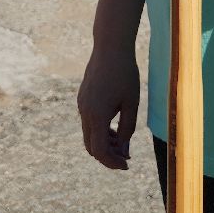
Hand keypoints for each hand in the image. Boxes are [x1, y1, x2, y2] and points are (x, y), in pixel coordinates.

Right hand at [77, 46, 138, 170]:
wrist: (110, 47)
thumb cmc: (125, 74)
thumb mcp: (131, 104)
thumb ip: (127, 130)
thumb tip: (123, 151)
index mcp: (97, 115)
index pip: (100, 151)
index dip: (112, 162)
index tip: (127, 165)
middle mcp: (85, 112)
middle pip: (91, 146)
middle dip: (108, 156)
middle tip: (126, 157)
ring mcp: (81, 104)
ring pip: (89, 134)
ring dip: (104, 143)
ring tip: (123, 142)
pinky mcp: (83, 98)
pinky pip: (88, 122)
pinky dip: (100, 130)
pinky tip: (115, 127)